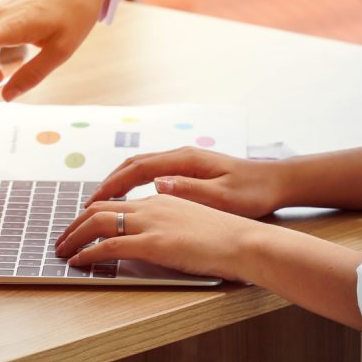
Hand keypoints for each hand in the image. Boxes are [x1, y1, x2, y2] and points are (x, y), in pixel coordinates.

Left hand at [55, 194, 269, 280]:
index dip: (94, 211)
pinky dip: (88, 252)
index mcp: (164, 199)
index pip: (118, 201)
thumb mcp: (197, 222)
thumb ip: (174, 223)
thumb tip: (159, 233)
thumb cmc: (229, 237)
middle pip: (100, 207)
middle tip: (62, 238)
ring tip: (61, 250)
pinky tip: (78, 261)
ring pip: (98, 222)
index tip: (81, 224)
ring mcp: (152, 223)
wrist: (246, 242)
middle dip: (75, 223)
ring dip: (74, 236)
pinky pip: (110, 245)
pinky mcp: (154, 243)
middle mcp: (153, 205)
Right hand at [86, 147, 286, 217]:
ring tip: (100, 203)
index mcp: (186, 160)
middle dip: (107, 183)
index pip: (138, 169)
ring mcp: (185, 161)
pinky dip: (133, 184)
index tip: (93, 202)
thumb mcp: (223, 197)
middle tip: (85, 205)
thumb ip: (190, 191)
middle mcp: (182, 156)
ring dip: (118, 182)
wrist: (276, 182)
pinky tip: (130, 200)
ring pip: (141, 167)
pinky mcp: (190, 170)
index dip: (112, 185)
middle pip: (133, 164)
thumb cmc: (253, 192)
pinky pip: (152, 173)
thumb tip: (156, 184)